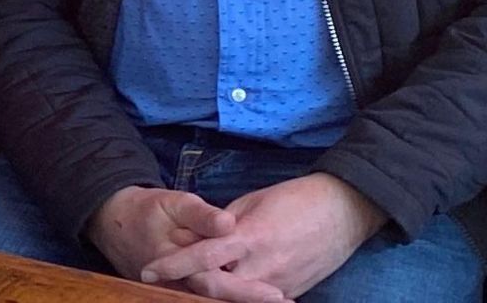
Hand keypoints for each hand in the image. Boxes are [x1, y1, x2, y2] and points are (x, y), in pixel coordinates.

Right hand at [89, 187, 283, 301]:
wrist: (113, 225)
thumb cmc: (148, 211)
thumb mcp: (172, 203)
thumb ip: (201, 216)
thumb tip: (228, 224)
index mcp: (179, 260)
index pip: (216, 282)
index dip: (247, 291)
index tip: (277, 295)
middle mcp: (178, 283)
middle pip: (218, 298)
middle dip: (251, 301)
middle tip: (286, 302)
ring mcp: (177, 290)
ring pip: (210, 301)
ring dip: (242, 300)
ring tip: (281, 300)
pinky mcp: (178, 292)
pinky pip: (203, 299)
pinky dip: (228, 297)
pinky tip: (256, 295)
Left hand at [139, 174, 384, 299]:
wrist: (344, 211)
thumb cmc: (295, 199)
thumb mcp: (251, 203)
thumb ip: (223, 225)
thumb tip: (197, 238)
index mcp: (249, 237)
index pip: (202, 257)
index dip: (172, 265)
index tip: (148, 271)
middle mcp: (264, 266)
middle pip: (215, 288)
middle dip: (188, 286)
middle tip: (162, 282)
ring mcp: (280, 283)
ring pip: (236, 299)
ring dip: (213, 293)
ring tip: (191, 286)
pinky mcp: (293, 291)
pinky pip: (258, 301)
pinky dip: (239, 297)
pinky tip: (227, 290)